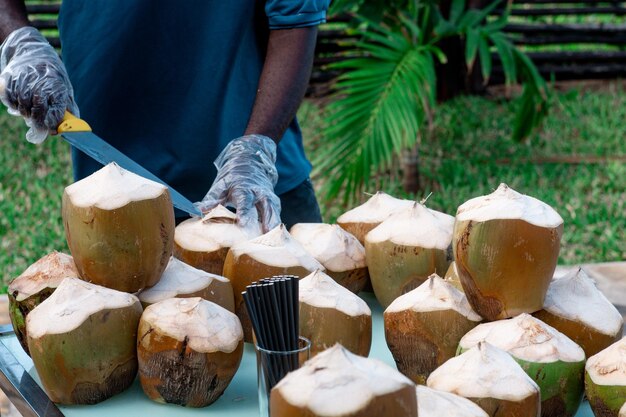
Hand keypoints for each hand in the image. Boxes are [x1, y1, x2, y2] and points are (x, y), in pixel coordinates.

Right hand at [0, 26, 77, 143]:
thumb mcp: (65, 87)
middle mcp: (39, 84)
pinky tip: (20, 101)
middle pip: (37, 111)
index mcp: (56, 87)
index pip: (55, 111)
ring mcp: (23, 82)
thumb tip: (71, 126)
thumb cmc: (51, 74)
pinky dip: (14, 105)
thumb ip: (68, 106)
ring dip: (26, 113)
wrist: (31, 51)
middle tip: (39, 126)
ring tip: (30, 109)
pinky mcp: (9, 81)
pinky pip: (10, 100)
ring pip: (22, 107)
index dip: (53, 123)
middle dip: (38, 122)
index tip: (52, 130)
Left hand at [196, 134, 281, 232]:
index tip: (241, 223)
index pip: (244, 201)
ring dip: (275, 223)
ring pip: (274, 210)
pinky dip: (276, 224)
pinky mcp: (274, 202)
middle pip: (265, 206)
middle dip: (267, 219)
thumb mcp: (221, 186)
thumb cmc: (232, 178)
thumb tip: (197, 211)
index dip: (243, 212)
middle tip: (266, 232)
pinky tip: (276, 237)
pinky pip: (276, 214)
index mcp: (244, 188)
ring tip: (275, 239)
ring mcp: (268, 197)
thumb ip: (211, 199)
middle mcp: (259, 192)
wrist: (251, 162)